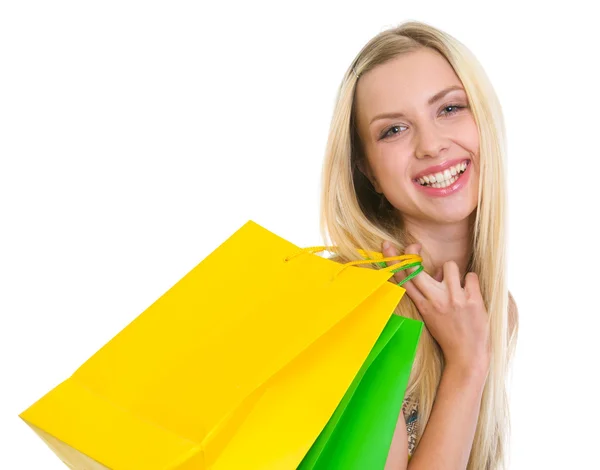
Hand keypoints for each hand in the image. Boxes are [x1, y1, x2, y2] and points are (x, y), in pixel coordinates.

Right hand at [382, 241, 490, 372]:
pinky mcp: (472, 300)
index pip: (403, 280)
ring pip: (449, 265)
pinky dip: (472, 282)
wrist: (468, 355)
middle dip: (413, 252)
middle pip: (417, 269)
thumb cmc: (449, 335)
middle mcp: (435, 300)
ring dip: (453, 272)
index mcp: (423, 305)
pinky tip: (471, 294)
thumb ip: (427, 295)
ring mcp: (454, 299)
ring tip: (457, 286)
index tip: (388, 246)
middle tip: (415, 246)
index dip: (394, 261)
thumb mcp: (429, 316)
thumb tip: (433, 272)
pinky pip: (471, 275)